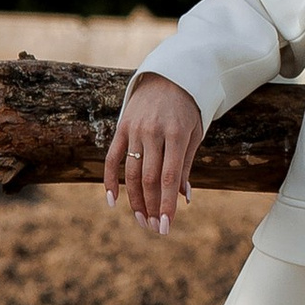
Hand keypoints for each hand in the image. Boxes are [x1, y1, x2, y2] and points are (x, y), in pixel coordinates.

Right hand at [103, 72, 204, 232]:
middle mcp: (154, 132)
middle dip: (152, 207)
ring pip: (131, 172)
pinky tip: (113, 201)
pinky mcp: (122, 127)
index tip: (167, 226)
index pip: (169, 177)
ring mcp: (135, 129)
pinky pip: (112, 158)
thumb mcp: (194, 134)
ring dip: (135, 200)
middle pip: (149, 179)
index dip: (167, 204)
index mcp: (177, 134)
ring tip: (141, 220)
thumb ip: (185, 165)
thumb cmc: (187, 109)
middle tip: (155, 228)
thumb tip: (183, 198)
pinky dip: (110, 180)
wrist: (169, 76)